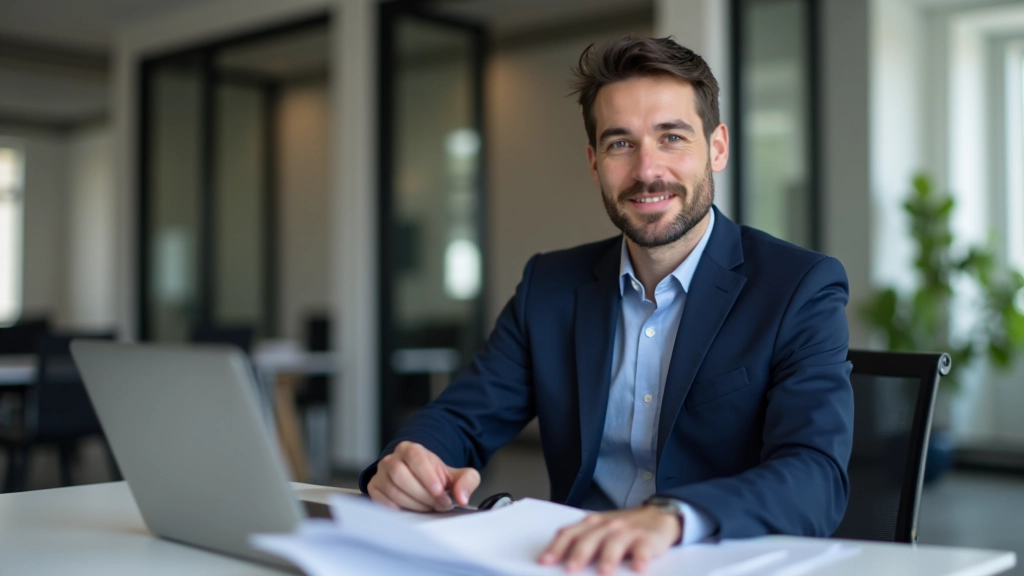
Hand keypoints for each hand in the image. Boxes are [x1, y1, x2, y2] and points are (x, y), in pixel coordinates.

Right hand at [366, 441, 480, 511]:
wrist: (420, 481)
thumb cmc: (435, 477)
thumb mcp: (457, 475)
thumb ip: (467, 481)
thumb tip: (462, 497)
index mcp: (411, 449)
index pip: (415, 457)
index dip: (427, 476)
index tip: (440, 492)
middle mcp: (392, 459)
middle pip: (401, 475)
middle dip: (423, 494)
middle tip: (438, 504)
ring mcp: (381, 474)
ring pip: (392, 489)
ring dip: (414, 503)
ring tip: (429, 507)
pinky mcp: (375, 489)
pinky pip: (382, 501)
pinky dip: (399, 508)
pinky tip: (413, 509)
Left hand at [538, 506, 680, 573]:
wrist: (658, 515)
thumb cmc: (623, 528)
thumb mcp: (600, 530)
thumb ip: (583, 541)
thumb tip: (561, 564)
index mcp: (591, 524)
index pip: (569, 534)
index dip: (556, 548)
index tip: (544, 562)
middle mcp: (607, 525)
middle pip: (589, 539)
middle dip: (579, 554)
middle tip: (570, 569)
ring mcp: (627, 531)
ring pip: (615, 542)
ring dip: (608, 557)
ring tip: (603, 572)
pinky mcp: (648, 538)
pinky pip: (644, 548)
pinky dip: (641, 558)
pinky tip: (639, 568)